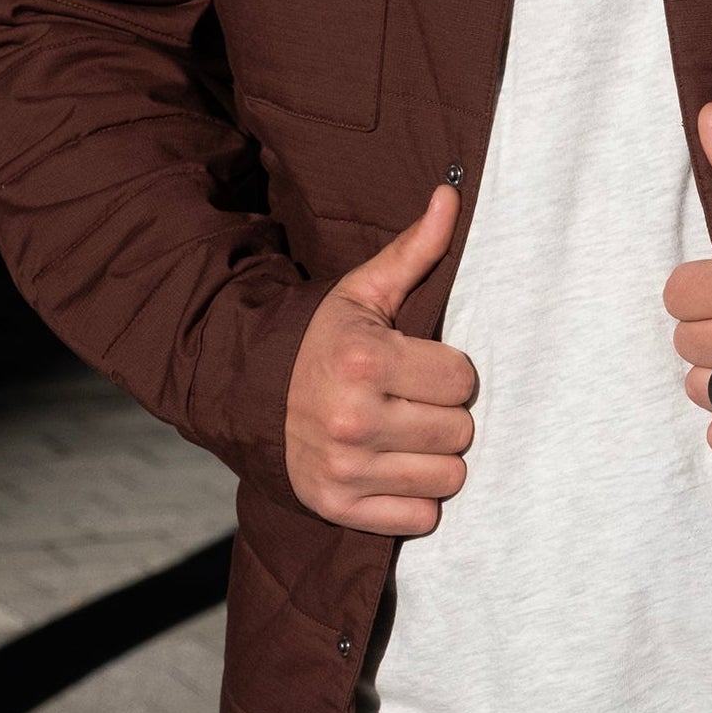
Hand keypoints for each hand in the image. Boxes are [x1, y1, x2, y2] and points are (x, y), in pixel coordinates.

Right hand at [285, 185, 477, 534]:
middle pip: (460, 431)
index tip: (425, 367)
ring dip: (436, 459)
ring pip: (449, 477)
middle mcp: (353, 418)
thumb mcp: (363, 291)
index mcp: (365, 359)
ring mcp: (344, 468)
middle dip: (446, 416)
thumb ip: (414, 249)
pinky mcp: (336, 506)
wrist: (248, 392)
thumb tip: (451, 194)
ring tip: (408, 436)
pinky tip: (395, 470)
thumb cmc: (321, 338)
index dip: (450, 372)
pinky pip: (421, 518)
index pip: (463, 379)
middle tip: (415, 403)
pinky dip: (416, 500)